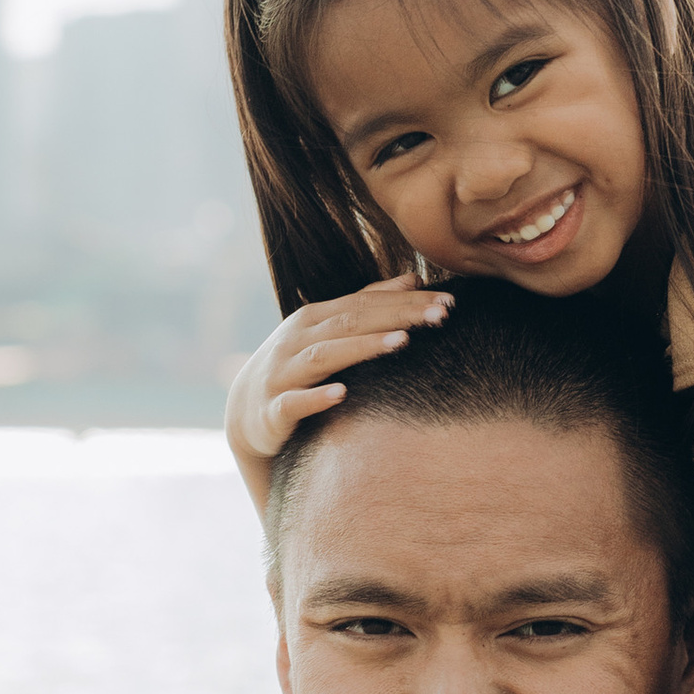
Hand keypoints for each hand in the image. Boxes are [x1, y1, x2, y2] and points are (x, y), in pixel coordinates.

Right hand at [223, 277, 451, 492]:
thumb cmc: (298, 368)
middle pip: (351, 322)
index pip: (366, 303)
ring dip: (362, 348)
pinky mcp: (274, 409)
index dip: (407, 302)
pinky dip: (316, 398)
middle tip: (440, 315)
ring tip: (402, 343)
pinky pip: (295, 402)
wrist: (245, 414)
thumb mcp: (329, 332)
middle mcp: (297, 340)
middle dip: (397, 317)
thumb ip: (368, 305)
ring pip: (324, 356)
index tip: (448, 302)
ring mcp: (283, 373)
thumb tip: (412, 279)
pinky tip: (342, 394)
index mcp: (315, 318)